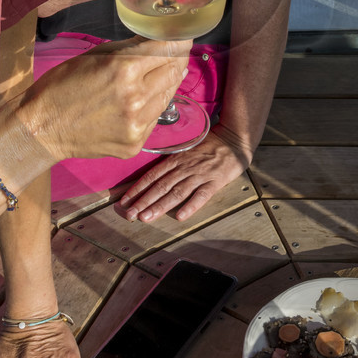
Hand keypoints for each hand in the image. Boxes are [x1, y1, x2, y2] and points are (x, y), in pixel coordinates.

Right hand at [19, 37, 190, 165]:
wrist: (41, 128)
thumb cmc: (63, 85)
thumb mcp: (96, 56)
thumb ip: (131, 48)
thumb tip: (158, 39)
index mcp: (125, 69)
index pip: (169, 49)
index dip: (180, 39)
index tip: (184, 35)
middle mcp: (136, 97)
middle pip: (174, 72)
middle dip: (178, 59)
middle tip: (178, 51)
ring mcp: (137, 124)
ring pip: (168, 96)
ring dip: (166, 83)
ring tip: (159, 75)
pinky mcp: (134, 144)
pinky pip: (154, 119)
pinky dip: (151, 107)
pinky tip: (139, 101)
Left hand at [114, 125, 250, 222]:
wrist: (233, 139)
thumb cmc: (208, 147)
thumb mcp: (186, 151)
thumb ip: (171, 164)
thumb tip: (152, 179)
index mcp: (176, 159)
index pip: (152, 175)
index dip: (137, 189)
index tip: (124, 201)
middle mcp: (185, 167)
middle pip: (161, 186)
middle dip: (143, 201)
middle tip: (130, 215)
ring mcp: (200, 175)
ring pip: (177, 192)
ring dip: (160, 206)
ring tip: (146, 217)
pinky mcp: (215, 182)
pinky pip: (202, 195)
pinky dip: (191, 206)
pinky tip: (181, 217)